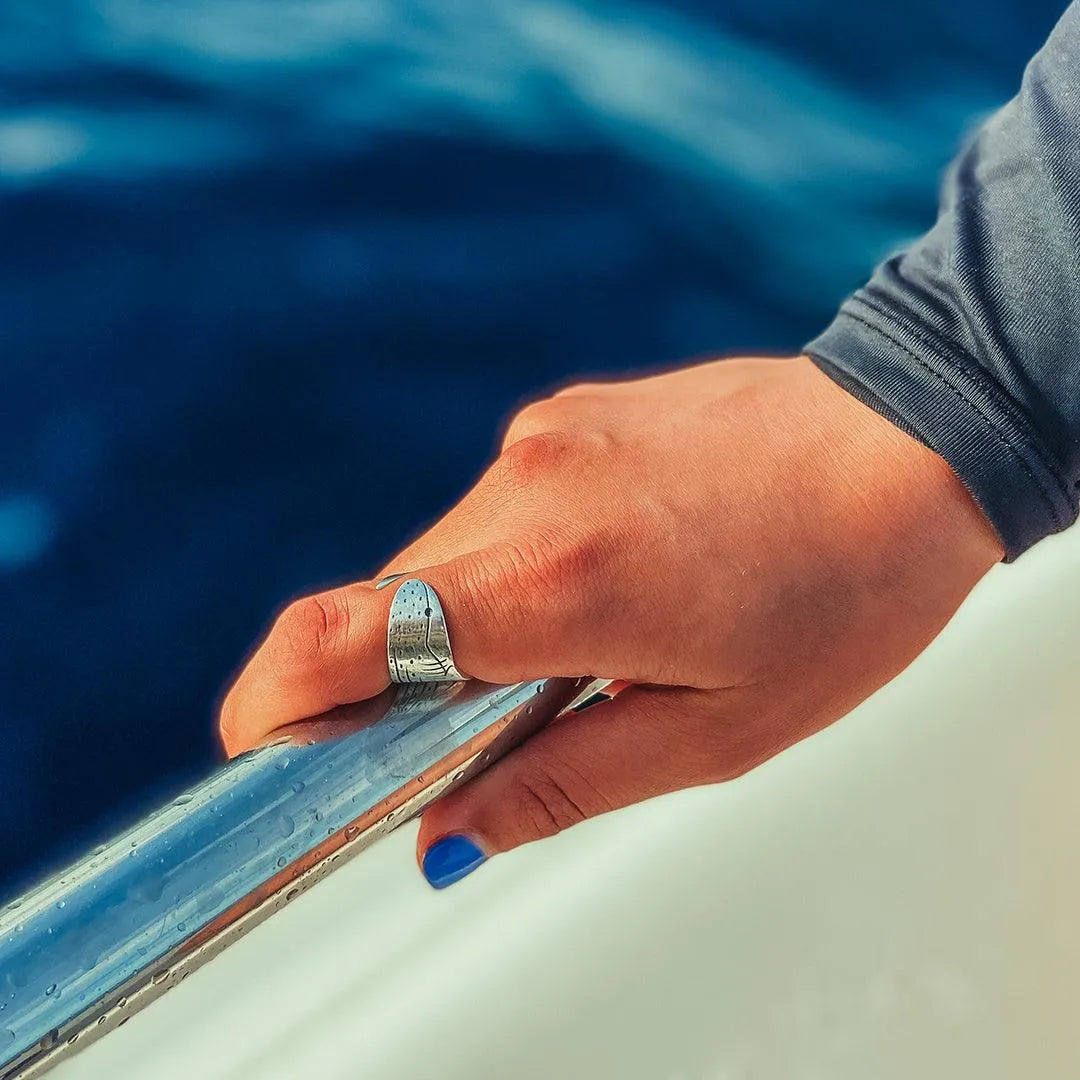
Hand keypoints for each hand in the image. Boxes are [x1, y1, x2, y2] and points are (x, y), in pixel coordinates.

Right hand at [219, 356, 1002, 886]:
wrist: (912, 441)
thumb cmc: (840, 596)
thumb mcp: (716, 732)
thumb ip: (561, 785)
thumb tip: (445, 835)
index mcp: (558, 583)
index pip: (349, 633)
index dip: (275, 696)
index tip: (258, 744)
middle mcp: (526, 489)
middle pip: (390, 605)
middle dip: (402, 678)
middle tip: (485, 724)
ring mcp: (543, 437)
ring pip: (442, 556)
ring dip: (474, 618)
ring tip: (590, 640)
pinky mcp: (566, 412)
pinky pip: (494, 509)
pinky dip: (513, 562)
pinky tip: (609, 573)